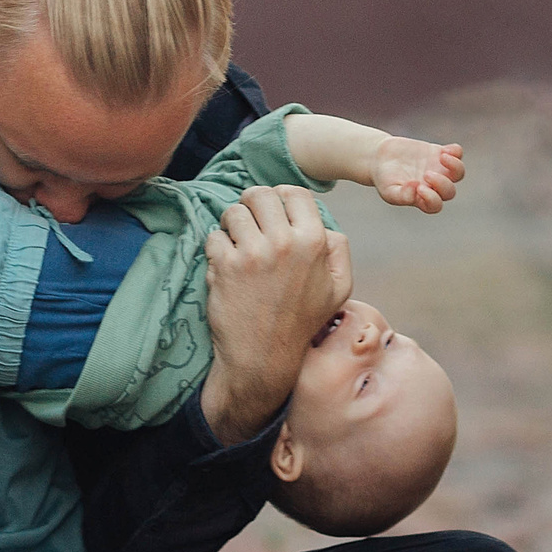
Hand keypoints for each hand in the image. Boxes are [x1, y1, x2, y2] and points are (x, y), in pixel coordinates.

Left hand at [199, 186, 352, 443]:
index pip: (294, 193)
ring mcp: (252, 253)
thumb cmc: (301, 322)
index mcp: (314, 242)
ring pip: (232, 211)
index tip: (274, 213)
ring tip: (238, 247)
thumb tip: (325, 225)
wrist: (263, 358)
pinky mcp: (224, 265)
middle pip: (260, 195)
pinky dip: (216, 247)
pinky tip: (226, 266)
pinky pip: (213, 235)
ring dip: (232, 226)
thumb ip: (338, 250)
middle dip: (252, 207)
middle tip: (250, 226)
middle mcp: (284, 242)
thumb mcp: (337, 289)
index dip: (281, 199)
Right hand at [371, 136, 463, 212]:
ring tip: (442, 157)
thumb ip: (402, 196)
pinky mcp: (438, 154)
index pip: (435, 205)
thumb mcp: (389, 191)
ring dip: (455, 166)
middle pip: (449, 191)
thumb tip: (417, 189)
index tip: (419, 187)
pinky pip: (457, 153)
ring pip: (459, 173)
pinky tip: (444, 150)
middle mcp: (434, 187)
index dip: (432, 198)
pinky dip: (456, 151)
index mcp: (422, 199)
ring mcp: (439, 170)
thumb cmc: (385, 179)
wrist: (381, 158)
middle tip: (426, 174)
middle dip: (442, 183)